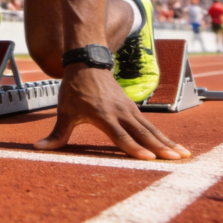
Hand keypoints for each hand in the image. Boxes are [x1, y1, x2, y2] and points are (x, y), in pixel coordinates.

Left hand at [34, 64, 190, 160]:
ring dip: (168, 143)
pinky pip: (151, 125)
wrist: (87, 62)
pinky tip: (176, 147)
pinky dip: (164, 136)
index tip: (148, 158)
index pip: (120, 135)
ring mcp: (129, 110)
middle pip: (142, 133)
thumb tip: (38, 148)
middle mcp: (120, 113)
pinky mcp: (133, 108)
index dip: (133, 148)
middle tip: (176, 160)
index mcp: (103, 116)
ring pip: (151, 129)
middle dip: (160, 148)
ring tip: (184, 155)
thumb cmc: (74, 89)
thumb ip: (57, 134)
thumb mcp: (64, 111)